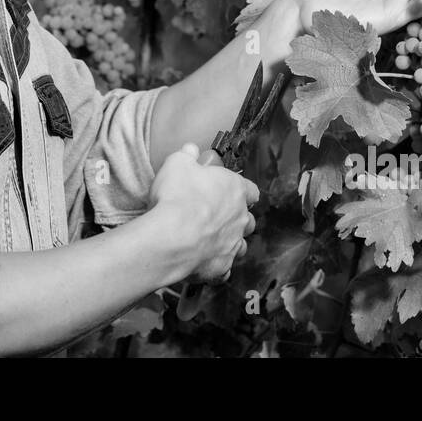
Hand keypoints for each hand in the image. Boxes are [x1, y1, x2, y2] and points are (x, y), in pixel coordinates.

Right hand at [148, 143, 257, 283]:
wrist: (170, 238)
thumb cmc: (176, 198)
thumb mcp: (177, 164)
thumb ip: (186, 155)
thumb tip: (190, 150)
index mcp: (235, 190)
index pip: (251, 189)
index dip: (241, 189)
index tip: (230, 189)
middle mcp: (240, 219)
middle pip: (248, 219)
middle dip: (237, 218)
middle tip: (215, 214)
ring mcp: (232, 245)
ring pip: (240, 246)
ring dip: (229, 243)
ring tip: (210, 240)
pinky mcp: (220, 268)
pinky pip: (224, 270)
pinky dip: (218, 266)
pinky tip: (205, 262)